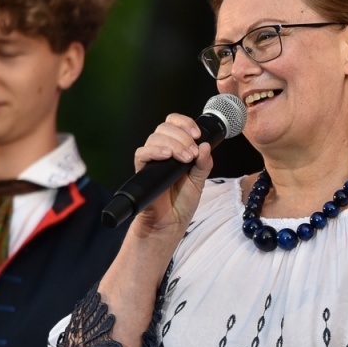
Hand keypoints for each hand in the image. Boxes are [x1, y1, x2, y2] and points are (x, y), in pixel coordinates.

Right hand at [128, 113, 216, 239]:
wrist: (170, 223)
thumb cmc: (182, 202)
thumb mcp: (199, 181)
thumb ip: (204, 163)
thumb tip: (206, 145)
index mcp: (176, 149)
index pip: (175, 124)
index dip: (185, 123)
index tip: (197, 134)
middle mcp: (163, 151)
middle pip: (164, 128)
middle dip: (182, 136)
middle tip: (192, 153)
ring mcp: (152, 160)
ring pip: (154, 137)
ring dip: (173, 143)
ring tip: (186, 158)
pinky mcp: (142, 171)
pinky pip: (141, 153)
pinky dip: (155, 151)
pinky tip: (167, 156)